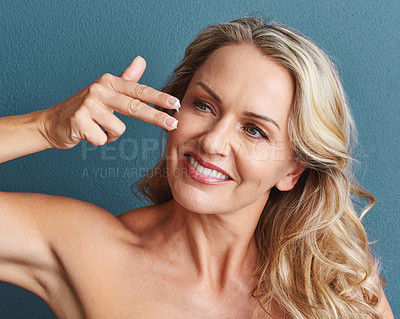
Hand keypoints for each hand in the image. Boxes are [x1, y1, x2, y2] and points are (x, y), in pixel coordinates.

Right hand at [38, 56, 179, 148]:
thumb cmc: (85, 108)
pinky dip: (99, 141)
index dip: (158, 98)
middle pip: (134, 107)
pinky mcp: (79, 120)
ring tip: (98, 128)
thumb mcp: (106, 91)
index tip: (175, 104)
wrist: (53, 123)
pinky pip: (103, 139)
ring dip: (111, 134)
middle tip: (173, 125)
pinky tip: (88, 133)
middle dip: (156, 117)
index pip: (139, 90)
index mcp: (109, 82)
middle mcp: (99, 89)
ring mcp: (88, 104)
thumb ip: (126, 79)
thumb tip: (141, 60)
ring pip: (118, 128)